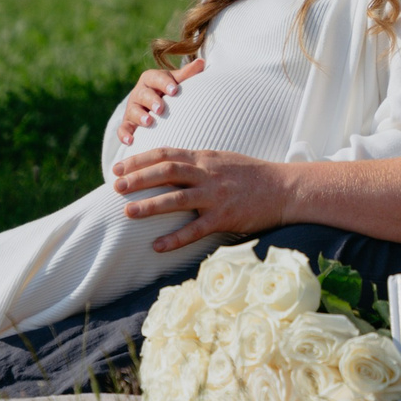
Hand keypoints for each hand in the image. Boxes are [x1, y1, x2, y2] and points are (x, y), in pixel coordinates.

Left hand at [109, 147, 291, 251]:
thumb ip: (197, 162)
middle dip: (137, 178)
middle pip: (166, 171)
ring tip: (128, 212)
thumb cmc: (252, 175)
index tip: (118, 167)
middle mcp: (207, 174)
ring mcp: (216, 196)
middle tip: (115, 186)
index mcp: (204, 158)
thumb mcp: (222, 159)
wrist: (285, 188)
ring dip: (150, 206)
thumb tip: (170, 165)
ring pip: (176, 198)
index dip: (139, 159)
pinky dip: (175, 238)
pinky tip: (157, 246)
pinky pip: (196, 229)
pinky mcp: (225, 217)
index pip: (165, 154)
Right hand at [118, 59, 203, 144]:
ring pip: (133, 110)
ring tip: (148, 122)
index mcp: (151, 79)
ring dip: (139, 116)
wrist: (153, 105)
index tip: (174, 90)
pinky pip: (123, 128)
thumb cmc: (168, 91)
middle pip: (143, 94)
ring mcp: (132, 108)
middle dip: (152, 100)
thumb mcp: (176, 82)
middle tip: (160, 108)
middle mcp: (139, 92)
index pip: (156, 78)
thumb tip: (201, 62)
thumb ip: (187, 74)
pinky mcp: (127, 123)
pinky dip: (124, 134)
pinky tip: (130, 141)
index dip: (164, 83)